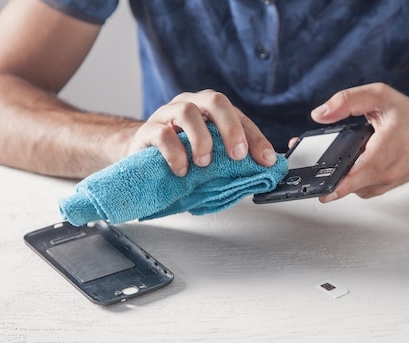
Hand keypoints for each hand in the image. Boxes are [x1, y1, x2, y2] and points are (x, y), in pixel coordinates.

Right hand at [127, 89, 276, 175]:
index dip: (256, 138)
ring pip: (187, 112)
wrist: (141, 157)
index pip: (239, 116)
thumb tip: (259, 175)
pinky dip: (176, 153)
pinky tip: (181, 170)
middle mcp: (191, 105)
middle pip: (215, 101)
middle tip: (238, 155)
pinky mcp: (147, 130)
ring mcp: (168, 114)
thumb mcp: (211, 158)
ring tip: (204, 163)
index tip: (266, 159)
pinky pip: (163, 133)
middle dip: (231, 128)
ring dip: (201, 140)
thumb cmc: (181, 157)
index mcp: (210, 111)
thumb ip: (231, 162)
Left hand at [310, 83, 408, 201]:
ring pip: (348, 186)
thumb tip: (319, 114)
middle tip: (304, 160)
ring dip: (332, 174)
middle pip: (348, 182)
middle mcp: (384, 172)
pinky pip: (353, 186)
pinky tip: (340, 162)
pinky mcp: (376, 189)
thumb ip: (348, 101)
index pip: (362, 172)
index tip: (324, 191)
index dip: (342, 184)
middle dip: (323, 174)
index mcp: (387, 149)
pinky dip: (343, 176)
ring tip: (321, 159)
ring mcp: (381, 184)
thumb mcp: (381, 97)